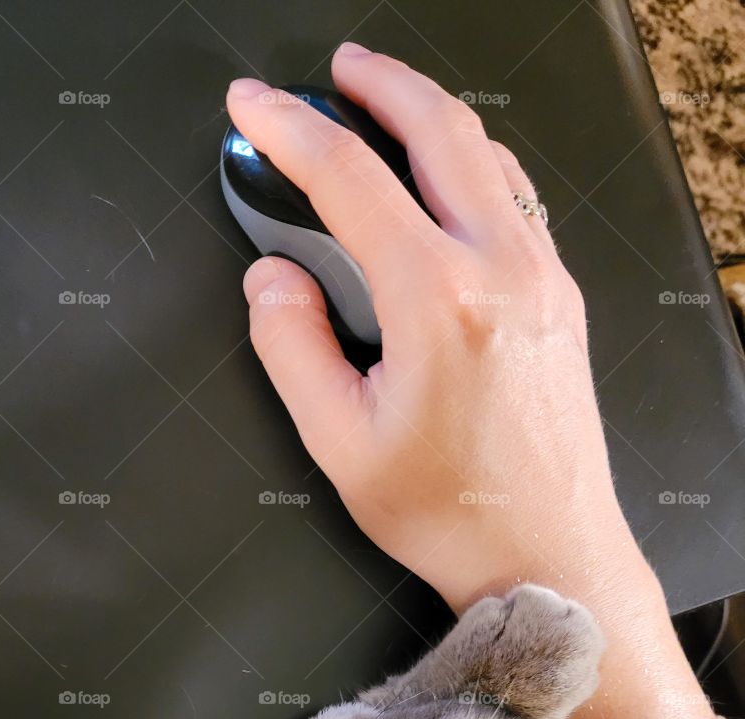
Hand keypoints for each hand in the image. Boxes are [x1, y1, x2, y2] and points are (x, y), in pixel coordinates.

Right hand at [226, 47, 718, 718]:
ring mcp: (542, 278)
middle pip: (439, 131)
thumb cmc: (448, 512)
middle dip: (380, 85)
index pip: (350, 177)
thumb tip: (272, 280)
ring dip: (433, 117)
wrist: (548, 552)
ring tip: (387, 106)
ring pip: (489, 157)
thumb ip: (293, 347)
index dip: (290, 129)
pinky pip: (517, 200)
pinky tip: (448, 178)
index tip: (253, 107)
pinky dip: (474, 165)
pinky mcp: (560, 300)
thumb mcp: (341, 443)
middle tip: (337, 70)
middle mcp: (501, 269)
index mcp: (437, 298)